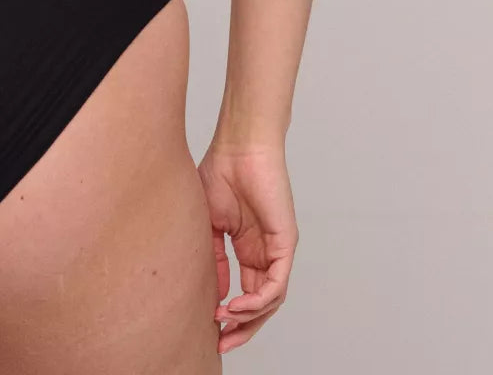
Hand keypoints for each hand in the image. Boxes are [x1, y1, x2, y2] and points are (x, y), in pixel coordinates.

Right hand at [197, 138, 297, 354]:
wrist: (238, 148)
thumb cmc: (220, 172)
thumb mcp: (208, 223)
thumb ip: (213, 257)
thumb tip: (213, 292)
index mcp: (246, 248)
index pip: (243, 292)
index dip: (228, 314)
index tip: (207, 326)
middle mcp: (264, 253)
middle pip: (260, 304)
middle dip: (242, 328)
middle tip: (222, 344)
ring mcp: (276, 249)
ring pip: (270, 300)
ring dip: (248, 317)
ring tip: (224, 321)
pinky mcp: (285, 243)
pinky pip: (277, 283)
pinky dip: (258, 300)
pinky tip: (236, 305)